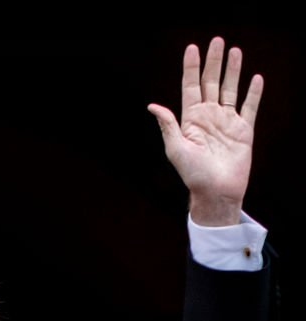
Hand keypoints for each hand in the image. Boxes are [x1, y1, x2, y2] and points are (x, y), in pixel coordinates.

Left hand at [147, 36, 262, 225]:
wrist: (215, 192)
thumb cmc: (192, 174)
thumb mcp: (175, 149)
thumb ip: (168, 125)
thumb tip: (152, 106)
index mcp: (191, 120)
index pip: (191, 87)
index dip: (191, 68)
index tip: (192, 48)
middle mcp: (209, 117)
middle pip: (211, 83)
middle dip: (214, 62)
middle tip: (217, 40)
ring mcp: (227, 122)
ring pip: (230, 90)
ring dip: (233, 71)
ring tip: (235, 50)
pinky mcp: (243, 130)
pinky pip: (249, 107)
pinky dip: (253, 93)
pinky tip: (255, 79)